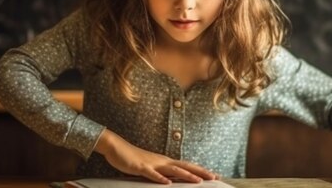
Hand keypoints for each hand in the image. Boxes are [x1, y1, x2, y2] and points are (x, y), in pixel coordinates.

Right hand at [95, 129, 218, 183]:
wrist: (116, 147)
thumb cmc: (133, 159)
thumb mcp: (150, 167)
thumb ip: (161, 173)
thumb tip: (172, 180)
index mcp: (165, 162)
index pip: (186, 166)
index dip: (200, 170)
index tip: (213, 175)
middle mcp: (162, 161)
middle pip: (185, 166)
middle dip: (200, 172)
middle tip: (214, 177)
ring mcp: (152, 164)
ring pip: (172, 170)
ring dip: (186, 175)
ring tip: (198, 181)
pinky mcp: (140, 167)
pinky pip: (151, 174)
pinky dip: (160, 178)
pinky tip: (167, 183)